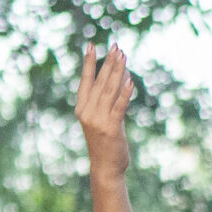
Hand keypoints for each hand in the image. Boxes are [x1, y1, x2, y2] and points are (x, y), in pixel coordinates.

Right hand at [76, 43, 136, 181]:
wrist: (105, 166)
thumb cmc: (105, 142)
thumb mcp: (104, 118)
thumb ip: (110, 99)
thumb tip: (122, 75)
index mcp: (81, 109)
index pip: (85, 81)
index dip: (89, 63)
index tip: (92, 45)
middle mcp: (86, 112)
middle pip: (99, 82)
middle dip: (108, 63)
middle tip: (115, 46)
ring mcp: (97, 120)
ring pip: (109, 90)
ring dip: (117, 72)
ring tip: (123, 56)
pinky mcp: (111, 127)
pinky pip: (119, 106)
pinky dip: (125, 93)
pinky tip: (130, 80)